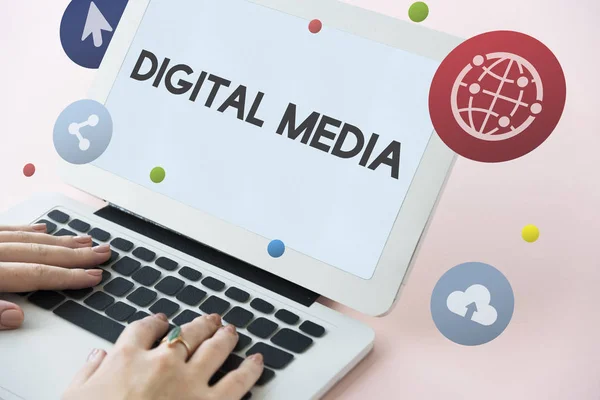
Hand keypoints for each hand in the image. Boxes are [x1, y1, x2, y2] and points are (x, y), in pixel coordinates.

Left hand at [0, 224, 110, 329]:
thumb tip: (16, 316)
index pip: (37, 275)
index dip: (68, 276)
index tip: (93, 276)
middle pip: (41, 253)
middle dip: (76, 255)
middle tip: (101, 253)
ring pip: (28, 239)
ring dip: (60, 241)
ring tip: (84, 241)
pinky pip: (7, 229)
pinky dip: (28, 230)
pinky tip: (43, 229)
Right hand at [63, 313, 263, 399]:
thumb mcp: (74, 398)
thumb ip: (87, 374)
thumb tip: (97, 357)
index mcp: (127, 358)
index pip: (145, 329)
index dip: (156, 322)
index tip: (162, 321)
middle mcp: (162, 363)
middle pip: (187, 333)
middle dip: (200, 324)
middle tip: (209, 320)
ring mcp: (189, 382)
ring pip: (215, 348)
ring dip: (225, 336)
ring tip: (231, 331)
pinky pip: (237, 382)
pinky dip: (250, 369)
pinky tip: (257, 361)